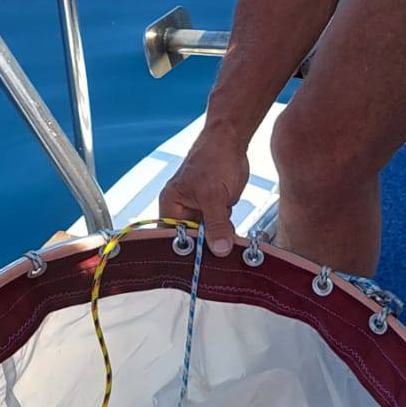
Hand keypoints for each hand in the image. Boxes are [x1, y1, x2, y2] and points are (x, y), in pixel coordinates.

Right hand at [159, 124, 249, 257]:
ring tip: (227, 252)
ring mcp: (200, 211)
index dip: (182, 250)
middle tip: (217, 260)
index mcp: (171, 204)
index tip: (196, 265)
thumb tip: (219, 249)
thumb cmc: (214, 158)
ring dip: (217, 243)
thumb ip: (216, 224)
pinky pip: (220, 229)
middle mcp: (182, 210)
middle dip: (202, 249)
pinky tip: (235, 243)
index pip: (170, 236)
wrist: (231, 141)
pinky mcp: (216, 210)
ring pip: (207, 236)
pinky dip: (227, 235)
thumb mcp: (214, 195)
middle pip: (189, 239)